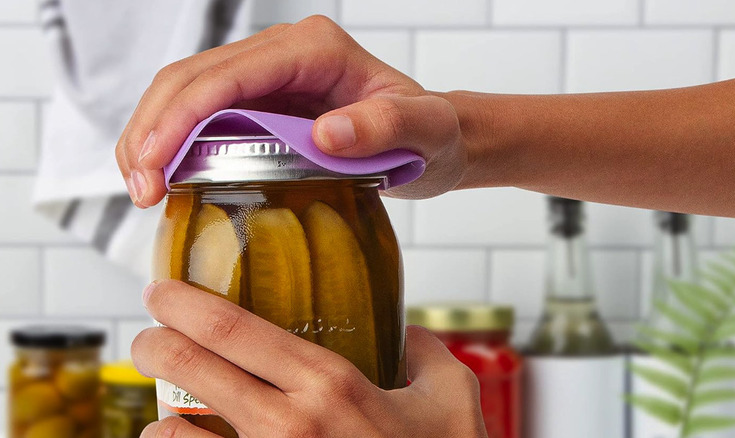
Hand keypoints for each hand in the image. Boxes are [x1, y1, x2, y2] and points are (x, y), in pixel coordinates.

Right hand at [116, 15, 466, 207]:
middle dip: (153, 129)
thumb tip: (328, 133)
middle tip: (140, 190)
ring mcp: (267, 76)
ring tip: (141, 190)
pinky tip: (164, 179)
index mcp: (315, 49)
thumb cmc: (431, 134)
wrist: (433, 141)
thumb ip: (387, 127)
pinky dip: (173, 145)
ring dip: (152, 137)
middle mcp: (283, 53)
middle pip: (191, 77)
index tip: (155, 165)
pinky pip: (201, 115)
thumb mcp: (426, 131)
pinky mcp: (260, 102)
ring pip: (185, 93)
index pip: (229, 74)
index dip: (182, 116)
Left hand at [132, 280, 487, 437]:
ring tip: (169, 404)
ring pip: (172, 431)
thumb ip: (427, 353)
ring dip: (160, 412)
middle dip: (153, 344)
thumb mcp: (453, 400)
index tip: (162, 292)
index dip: (184, 304)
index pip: (235, 329)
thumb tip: (407, 335)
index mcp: (332, 387)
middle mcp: (289, 426)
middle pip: (191, 367)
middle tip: (148, 336)